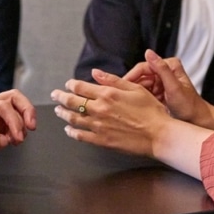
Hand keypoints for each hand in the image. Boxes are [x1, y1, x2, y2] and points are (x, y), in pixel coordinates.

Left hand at [0, 89, 36, 168]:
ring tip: (21, 137)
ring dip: (23, 117)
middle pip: (12, 97)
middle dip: (26, 109)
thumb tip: (7, 140)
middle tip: (32, 127)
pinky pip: (11, 119)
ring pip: (13, 105)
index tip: (18, 138)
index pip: (2, 106)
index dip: (14, 120)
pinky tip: (14, 140)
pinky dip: (18, 127)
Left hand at [52, 69, 172, 157]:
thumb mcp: (135, 88)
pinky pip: (81, 136)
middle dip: (61, 97)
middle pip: (72, 102)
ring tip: (58, 111)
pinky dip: (71, 132)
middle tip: (55, 95)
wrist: (159, 134)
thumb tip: (95, 73)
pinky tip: (68, 130)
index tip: (68, 84)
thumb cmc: (151, 110)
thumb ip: (112, 80)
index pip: (81, 87)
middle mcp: (100, 109)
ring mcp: (99, 126)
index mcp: (108, 94)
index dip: (71, 85)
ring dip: (63, 114)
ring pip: (73, 119)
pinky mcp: (102, 141)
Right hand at [125, 50, 213, 127]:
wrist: (197, 121)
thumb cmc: (189, 106)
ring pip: (140, 86)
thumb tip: (148, 52)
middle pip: (140, 77)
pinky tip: (136, 107)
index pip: (143, 67)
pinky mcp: (159, 92)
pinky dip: (140, 100)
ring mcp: (161, 82)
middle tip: (121, 99)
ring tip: (127, 105)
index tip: (121, 87)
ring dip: (135, 95)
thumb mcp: (174, 88)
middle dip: (132, 87)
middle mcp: (165, 71)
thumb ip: (162, 69)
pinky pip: (144, 93)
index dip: (131, 77)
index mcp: (170, 65)